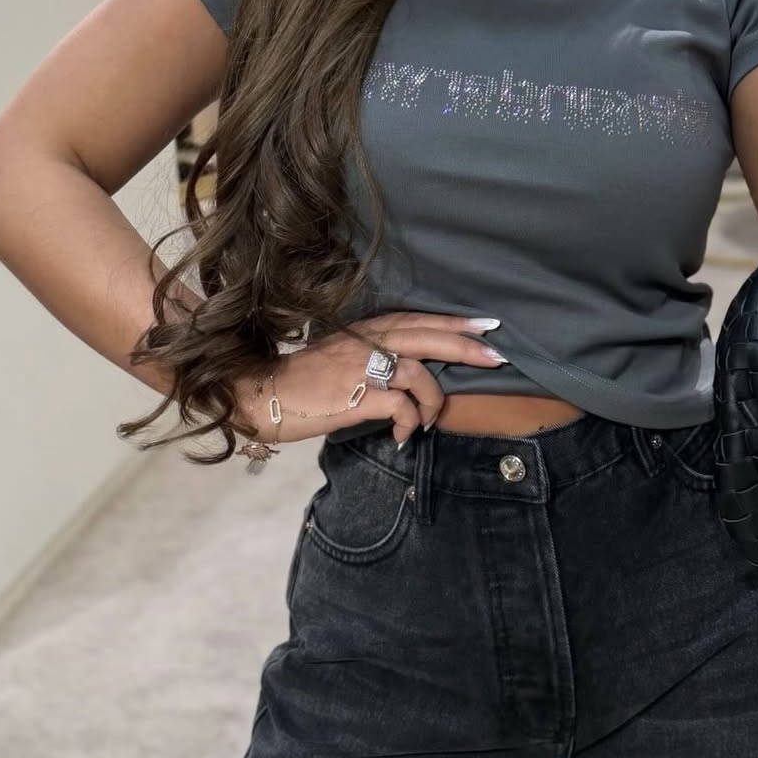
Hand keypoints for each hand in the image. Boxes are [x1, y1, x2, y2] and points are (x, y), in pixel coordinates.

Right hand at [234, 311, 507, 447]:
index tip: (485, 324)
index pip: (417, 320)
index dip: (453, 322)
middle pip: (427, 336)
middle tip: (496, 356)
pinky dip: (410, 422)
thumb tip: (409, 368)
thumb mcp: (339, 355)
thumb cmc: (301, 381)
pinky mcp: (355, 396)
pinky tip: (403, 437)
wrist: (261, 394)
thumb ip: (373, 353)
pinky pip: (400, 407)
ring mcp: (361, 367)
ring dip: (434, 399)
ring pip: (419, 373)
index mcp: (365, 330)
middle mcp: (366, 342)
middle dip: (465, 345)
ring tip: (430, 421)